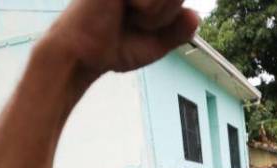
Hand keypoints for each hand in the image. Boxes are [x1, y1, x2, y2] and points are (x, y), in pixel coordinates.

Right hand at [48, 0, 198, 78]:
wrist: (82, 54)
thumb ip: (178, 30)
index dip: (169, 14)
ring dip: (156, 14)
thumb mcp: (154, 43)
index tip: (144, 24)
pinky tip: (123, 8)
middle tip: (136, 22)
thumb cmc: (113, 46)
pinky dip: (147, 8)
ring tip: (128, 16)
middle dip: (165, 15)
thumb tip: (194, 15)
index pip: (178, 0)